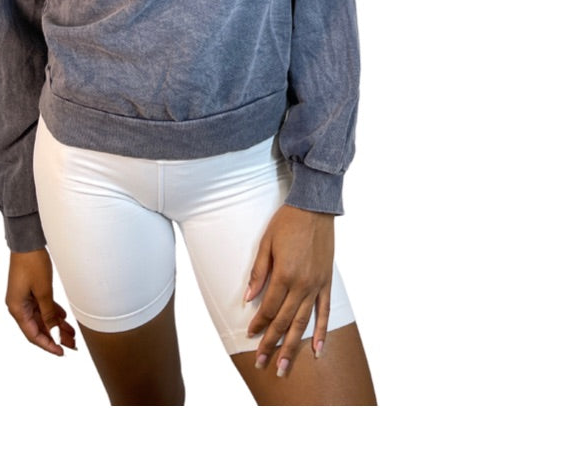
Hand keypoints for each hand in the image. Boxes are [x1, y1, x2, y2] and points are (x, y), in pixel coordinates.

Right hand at [6, 248, 76, 355]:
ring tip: (72, 333)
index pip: (33, 334)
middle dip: (55, 336)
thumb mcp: (43, 291)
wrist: (28, 241)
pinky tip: (64, 317)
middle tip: (72, 344)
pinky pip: (42, 307)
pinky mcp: (29, 291)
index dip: (48, 344)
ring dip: (56, 325)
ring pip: (41, 317)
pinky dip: (52, 313)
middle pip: (38, 327)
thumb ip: (48, 313)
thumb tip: (53, 333)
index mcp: (17, 309)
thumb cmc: (32, 263)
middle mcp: (19, 306)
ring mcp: (24, 298)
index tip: (61, 352)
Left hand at [244, 205, 333, 376]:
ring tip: (285, 367)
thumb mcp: (266, 243)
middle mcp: (302, 284)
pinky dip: (322, 333)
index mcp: (285, 274)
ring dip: (293, 346)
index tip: (250, 336)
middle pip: (284, 321)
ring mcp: (317, 285)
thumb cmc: (287, 222)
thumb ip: (258, 272)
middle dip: (272, 344)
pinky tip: (318, 351)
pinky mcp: (327, 282)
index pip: (268, 307)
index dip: (258, 324)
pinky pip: (325, 312)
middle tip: (262, 364)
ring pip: (303, 323)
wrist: (315, 207)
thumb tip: (248, 299)